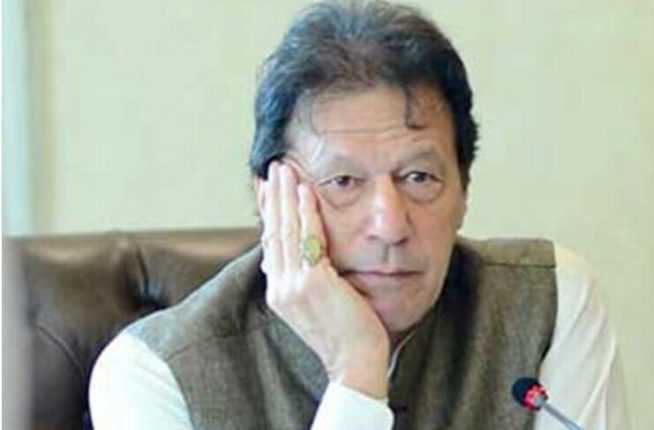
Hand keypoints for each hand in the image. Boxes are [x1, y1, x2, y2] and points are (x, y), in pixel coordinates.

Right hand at [259, 162, 389, 398]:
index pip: (271, 243)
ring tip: (285, 168)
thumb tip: (306, 255)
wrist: (356, 362)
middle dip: (273, 196)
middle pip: (273, 231)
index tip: (268, 189)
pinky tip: (307, 191)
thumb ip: (308, 278)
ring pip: (286, 230)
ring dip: (285, 195)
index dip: (269, 213)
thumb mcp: (319, 304)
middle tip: (274, 167)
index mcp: (279, 294)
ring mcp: (293, 286)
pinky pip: (308, 238)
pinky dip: (306, 212)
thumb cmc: (347, 334)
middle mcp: (279, 288)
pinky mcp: (312, 282)